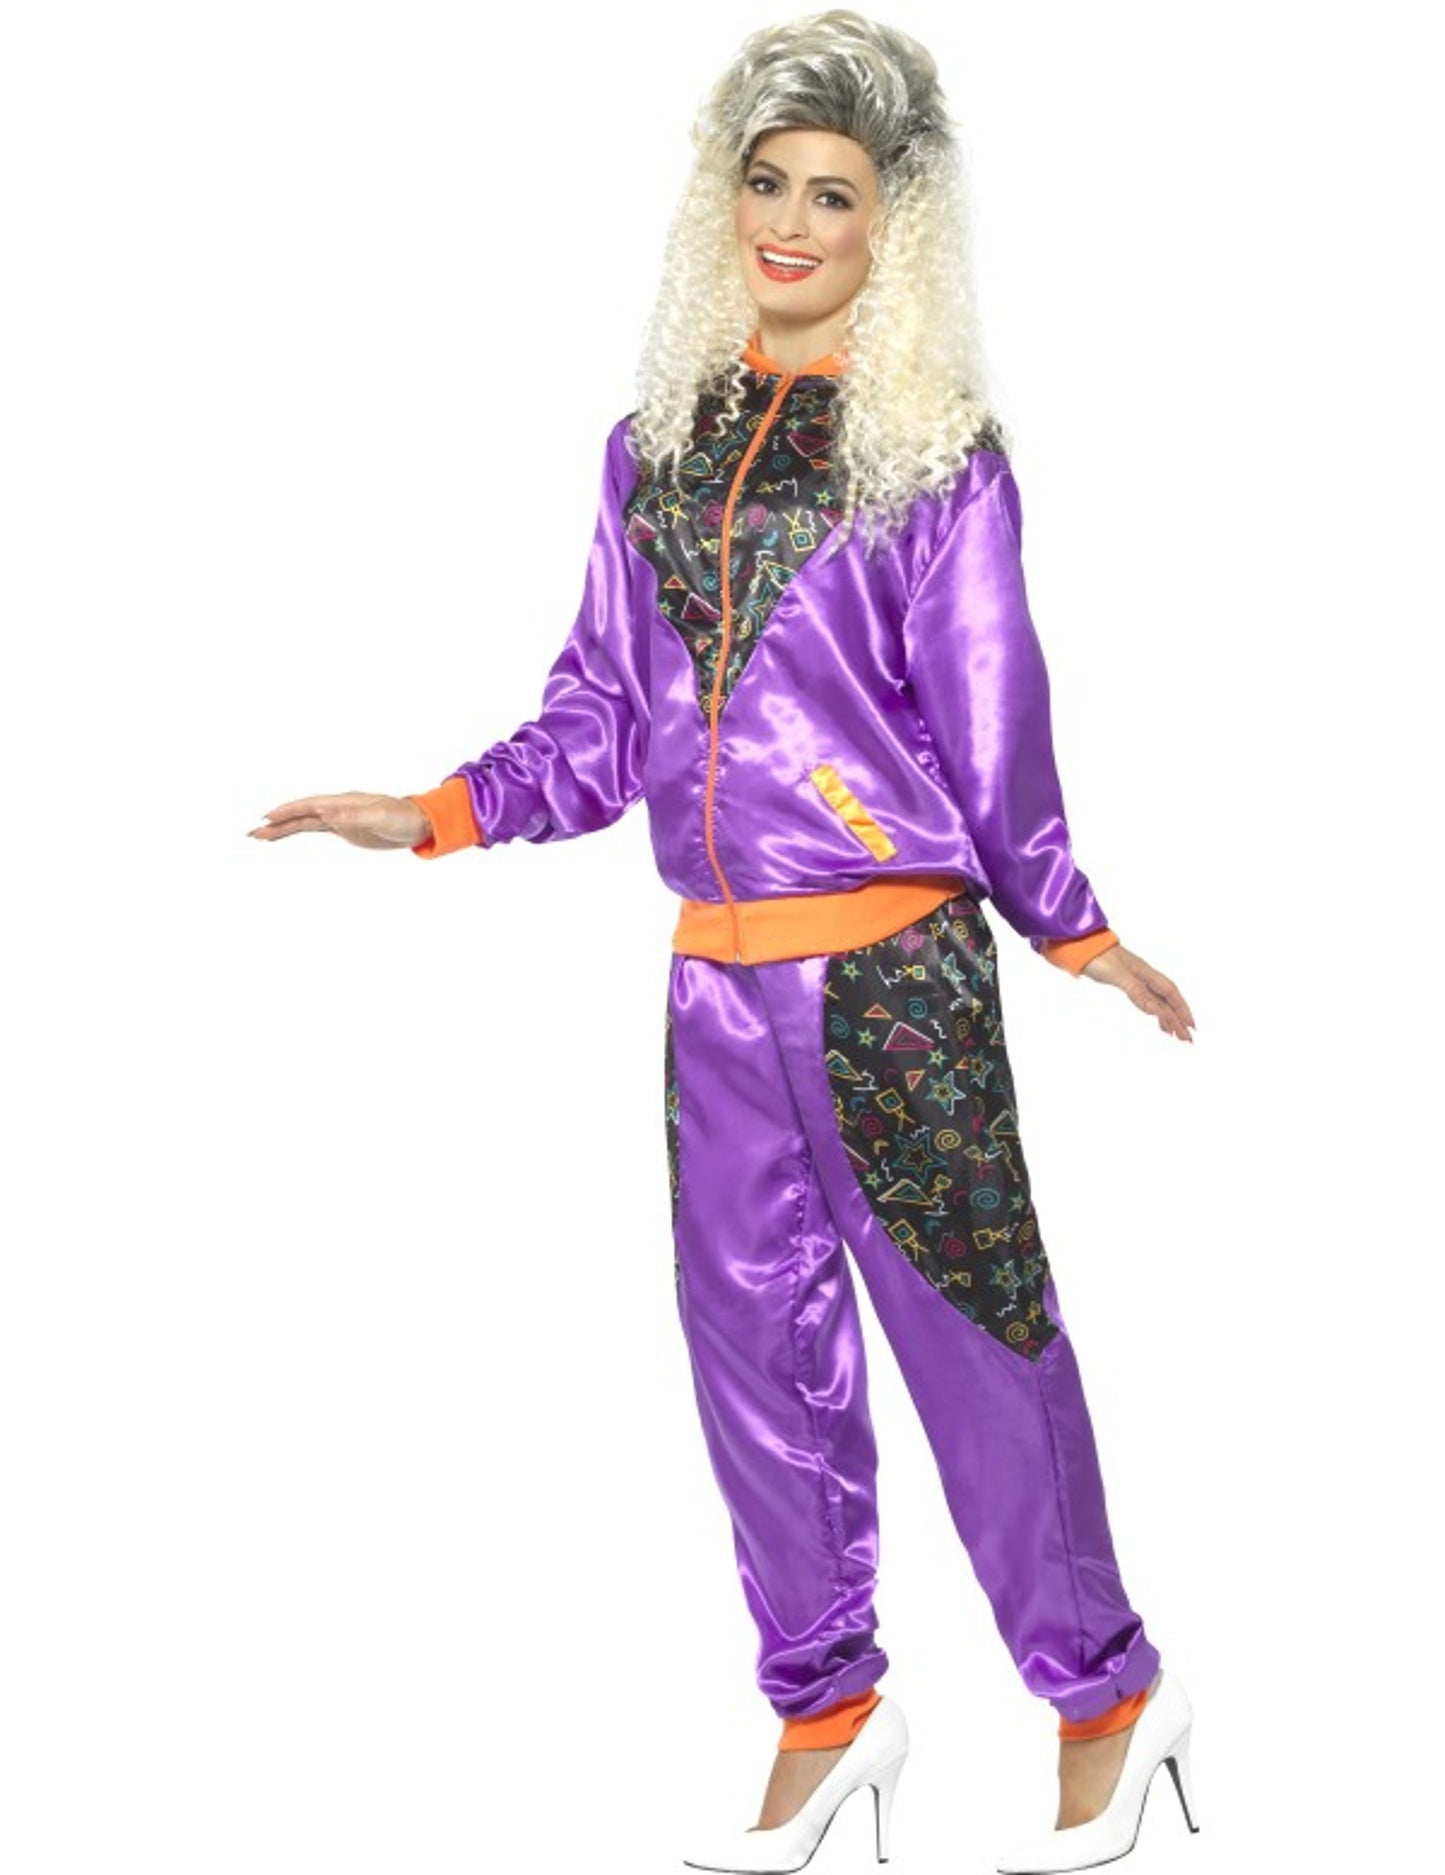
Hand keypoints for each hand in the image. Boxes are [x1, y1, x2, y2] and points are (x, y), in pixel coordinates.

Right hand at [247, 791, 429, 850]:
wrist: (419, 823)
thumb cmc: (403, 817)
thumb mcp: (380, 816)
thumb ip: (354, 816)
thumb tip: (326, 813)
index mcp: (344, 802)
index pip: (309, 807)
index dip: (288, 812)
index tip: (267, 818)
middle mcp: (337, 807)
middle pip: (301, 814)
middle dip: (277, 823)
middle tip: (252, 833)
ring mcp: (339, 818)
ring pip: (304, 823)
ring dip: (283, 829)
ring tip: (260, 836)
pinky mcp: (344, 829)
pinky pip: (315, 829)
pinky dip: (298, 832)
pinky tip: (285, 835)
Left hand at [1081, 943, 1194, 1042]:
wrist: (1079, 945)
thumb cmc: (1098, 957)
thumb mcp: (1118, 975)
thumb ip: (1137, 991)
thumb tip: (1155, 1010)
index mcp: (1146, 973)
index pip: (1170, 993)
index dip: (1182, 1009)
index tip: (1191, 1026)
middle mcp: (1143, 976)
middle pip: (1166, 1000)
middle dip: (1178, 1018)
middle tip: (1187, 1039)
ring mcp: (1133, 978)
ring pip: (1156, 1000)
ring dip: (1167, 1016)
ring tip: (1173, 1033)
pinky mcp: (1122, 981)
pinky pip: (1144, 998)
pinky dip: (1152, 1009)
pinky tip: (1153, 1015)